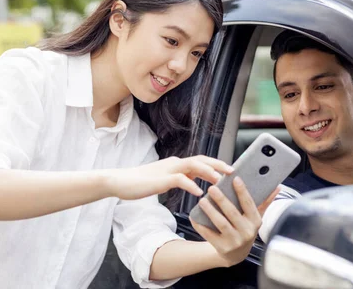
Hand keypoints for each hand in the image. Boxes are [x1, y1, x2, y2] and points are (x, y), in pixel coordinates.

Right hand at [106, 156, 233, 199]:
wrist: (119, 182)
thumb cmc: (141, 183)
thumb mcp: (165, 180)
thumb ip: (180, 179)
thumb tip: (194, 183)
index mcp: (176, 164)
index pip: (201, 161)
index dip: (216, 164)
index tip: (229, 170)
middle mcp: (174, 164)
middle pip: (201, 159)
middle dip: (218, 164)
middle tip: (233, 171)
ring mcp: (167, 170)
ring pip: (193, 165)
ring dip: (208, 172)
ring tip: (221, 180)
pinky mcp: (160, 179)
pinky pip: (179, 180)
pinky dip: (191, 185)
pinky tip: (199, 193)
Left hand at [190, 177, 279, 266]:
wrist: (236, 255)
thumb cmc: (246, 230)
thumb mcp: (256, 217)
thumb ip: (265, 201)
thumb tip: (277, 187)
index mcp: (255, 221)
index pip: (249, 204)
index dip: (242, 191)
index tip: (235, 178)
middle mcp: (246, 232)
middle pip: (233, 213)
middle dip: (222, 200)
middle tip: (212, 188)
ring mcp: (234, 241)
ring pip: (221, 223)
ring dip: (211, 211)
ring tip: (202, 200)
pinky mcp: (222, 247)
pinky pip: (210, 235)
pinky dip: (201, 226)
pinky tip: (195, 217)